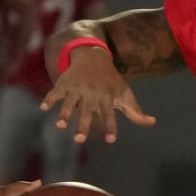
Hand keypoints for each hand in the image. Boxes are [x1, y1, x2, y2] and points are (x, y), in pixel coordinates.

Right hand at [39, 48, 155, 146]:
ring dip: (64, 113)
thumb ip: (135, 111)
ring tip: (60, 125)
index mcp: (106, 98)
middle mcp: (91, 94)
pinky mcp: (63, 84)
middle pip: (87, 112)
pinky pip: (55, 92)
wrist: (92, 56)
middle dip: (83, 125)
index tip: (110, 140)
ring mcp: (76, 88)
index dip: (110, 127)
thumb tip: (152, 122)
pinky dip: (49, 99)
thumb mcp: (125, 93)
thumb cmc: (110, 81)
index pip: (109, 115)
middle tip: (79, 139)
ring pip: (69, 103)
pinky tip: (43, 108)